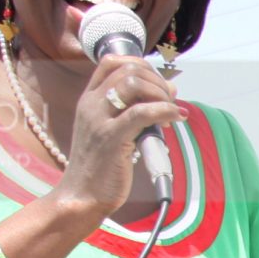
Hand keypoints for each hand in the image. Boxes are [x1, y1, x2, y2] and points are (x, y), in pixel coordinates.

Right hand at [52, 52, 181, 218]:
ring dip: (160, 93)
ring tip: (171, 112)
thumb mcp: (115, 130)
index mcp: (89, 100)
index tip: (157, 84)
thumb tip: (170, 89)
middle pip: (128, 69)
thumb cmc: (102, 166)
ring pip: (133, 84)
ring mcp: (99, 120)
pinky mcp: (111, 138)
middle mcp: (91, 104)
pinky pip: (142, 113)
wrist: (82, 195)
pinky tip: (176, 118)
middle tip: (169, 101)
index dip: (141, 65)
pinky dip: (165, 110)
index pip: (112, 62)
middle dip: (156, 80)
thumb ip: (138, 109)